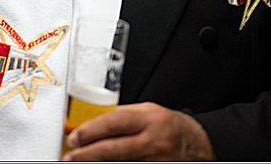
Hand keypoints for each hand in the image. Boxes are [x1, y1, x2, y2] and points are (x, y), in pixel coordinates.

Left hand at [62, 102, 215, 160]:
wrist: (200, 144)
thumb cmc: (172, 126)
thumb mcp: (150, 112)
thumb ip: (125, 115)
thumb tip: (94, 119)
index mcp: (150, 119)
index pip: (114, 123)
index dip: (91, 131)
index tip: (74, 136)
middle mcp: (154, 141)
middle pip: (114, 148)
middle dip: (88, 153)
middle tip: (70, 155)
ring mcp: (157, 161)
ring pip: (120, 163)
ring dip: (97, 162)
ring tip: (81, 161)